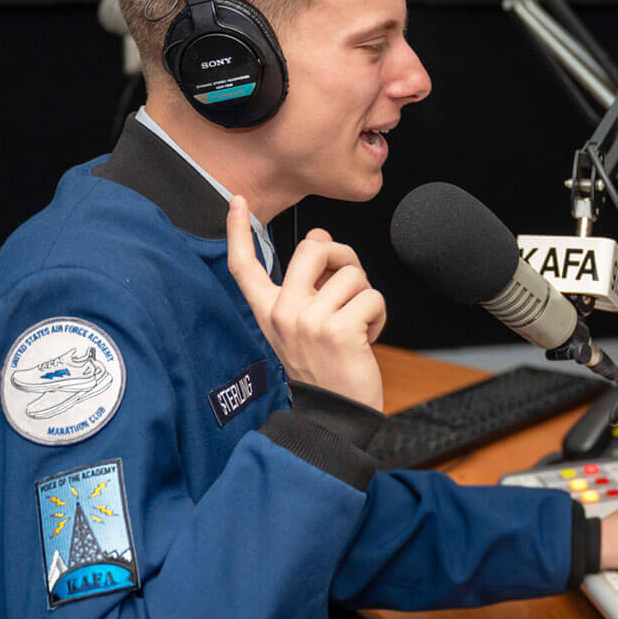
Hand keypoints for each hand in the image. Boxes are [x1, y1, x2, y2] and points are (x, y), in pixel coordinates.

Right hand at [226, 195, 386, 411]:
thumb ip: (308, 285)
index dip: (238, 231)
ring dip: (366, 297)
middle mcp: (284, 313)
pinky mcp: (339, 330)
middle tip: (349, 286)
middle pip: (313, 248)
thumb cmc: (325, 369)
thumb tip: (320, 237)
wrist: (335, 416)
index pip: (245, 267)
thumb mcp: (304, 327)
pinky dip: (379, 315)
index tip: (238, 202)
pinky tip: (367, 338)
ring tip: (357, 325)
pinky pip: (373, 297)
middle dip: (343, 257)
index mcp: (269, 311)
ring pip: (353, 274)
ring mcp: (309, 321)